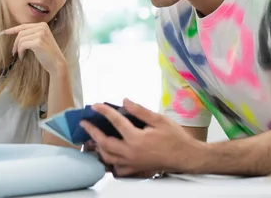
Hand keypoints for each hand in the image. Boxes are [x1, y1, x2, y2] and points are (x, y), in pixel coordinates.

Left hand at [2, 22, 66, 75]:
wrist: (56, 63)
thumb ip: (32, 34)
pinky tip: (23, 57)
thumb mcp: (41, 40)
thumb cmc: (48, 54)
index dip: (13, 29)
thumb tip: (17, 33)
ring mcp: (40, 34)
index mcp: (43, 25)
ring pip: (20, 39)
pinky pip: (22, 45)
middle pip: (21, 32)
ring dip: (18, 48)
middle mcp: (42, 27)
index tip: (4, 32)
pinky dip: (20, 52)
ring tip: (20, 55)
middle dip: (15, 43)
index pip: (24, 26)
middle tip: (14, 52)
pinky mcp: (37, 42)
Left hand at [80, 99, 201, 176]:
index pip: (115, 122)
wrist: (186, 157)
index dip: (104, 111)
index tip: (95, 105)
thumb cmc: (175, 137)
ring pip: (107, 157)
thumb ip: (139, 111)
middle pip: (104, 142)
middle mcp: (131, 152)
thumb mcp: (159, 119)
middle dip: (92, 132)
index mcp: (136, 138)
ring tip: (92, 138)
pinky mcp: (135, 170)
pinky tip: (106, 155)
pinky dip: (109, 162)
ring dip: (97, 147)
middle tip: (84, 123)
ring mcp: (132, 163)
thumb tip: (124, 101)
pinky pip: (116, 169)